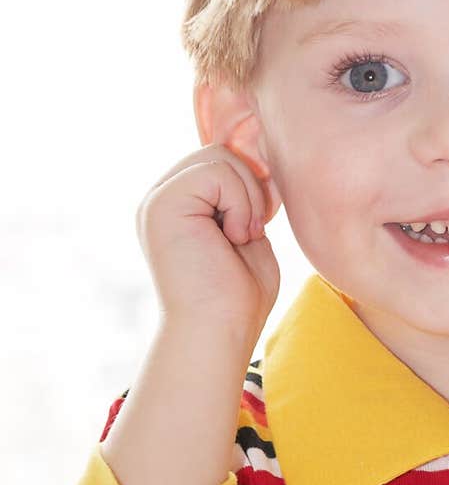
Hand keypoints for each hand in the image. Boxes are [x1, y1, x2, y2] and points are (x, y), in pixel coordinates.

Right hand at [136, 143, 280, 342]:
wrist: (220, 332)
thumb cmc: (238, 297)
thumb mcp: (246, 232)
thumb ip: (242, 196)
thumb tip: (255, 159)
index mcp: (179, 206)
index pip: (220, 160)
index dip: (249, 185)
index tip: (254, 227)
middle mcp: (161, 199)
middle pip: (220, 151)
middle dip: (250, 188)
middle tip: (248, 234)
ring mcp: (157, 200)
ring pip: (220, 156)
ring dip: (246, 198)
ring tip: (238, 238)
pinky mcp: (162, 204)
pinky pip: (216, 171)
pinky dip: (239, 203)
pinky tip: (231, 237)